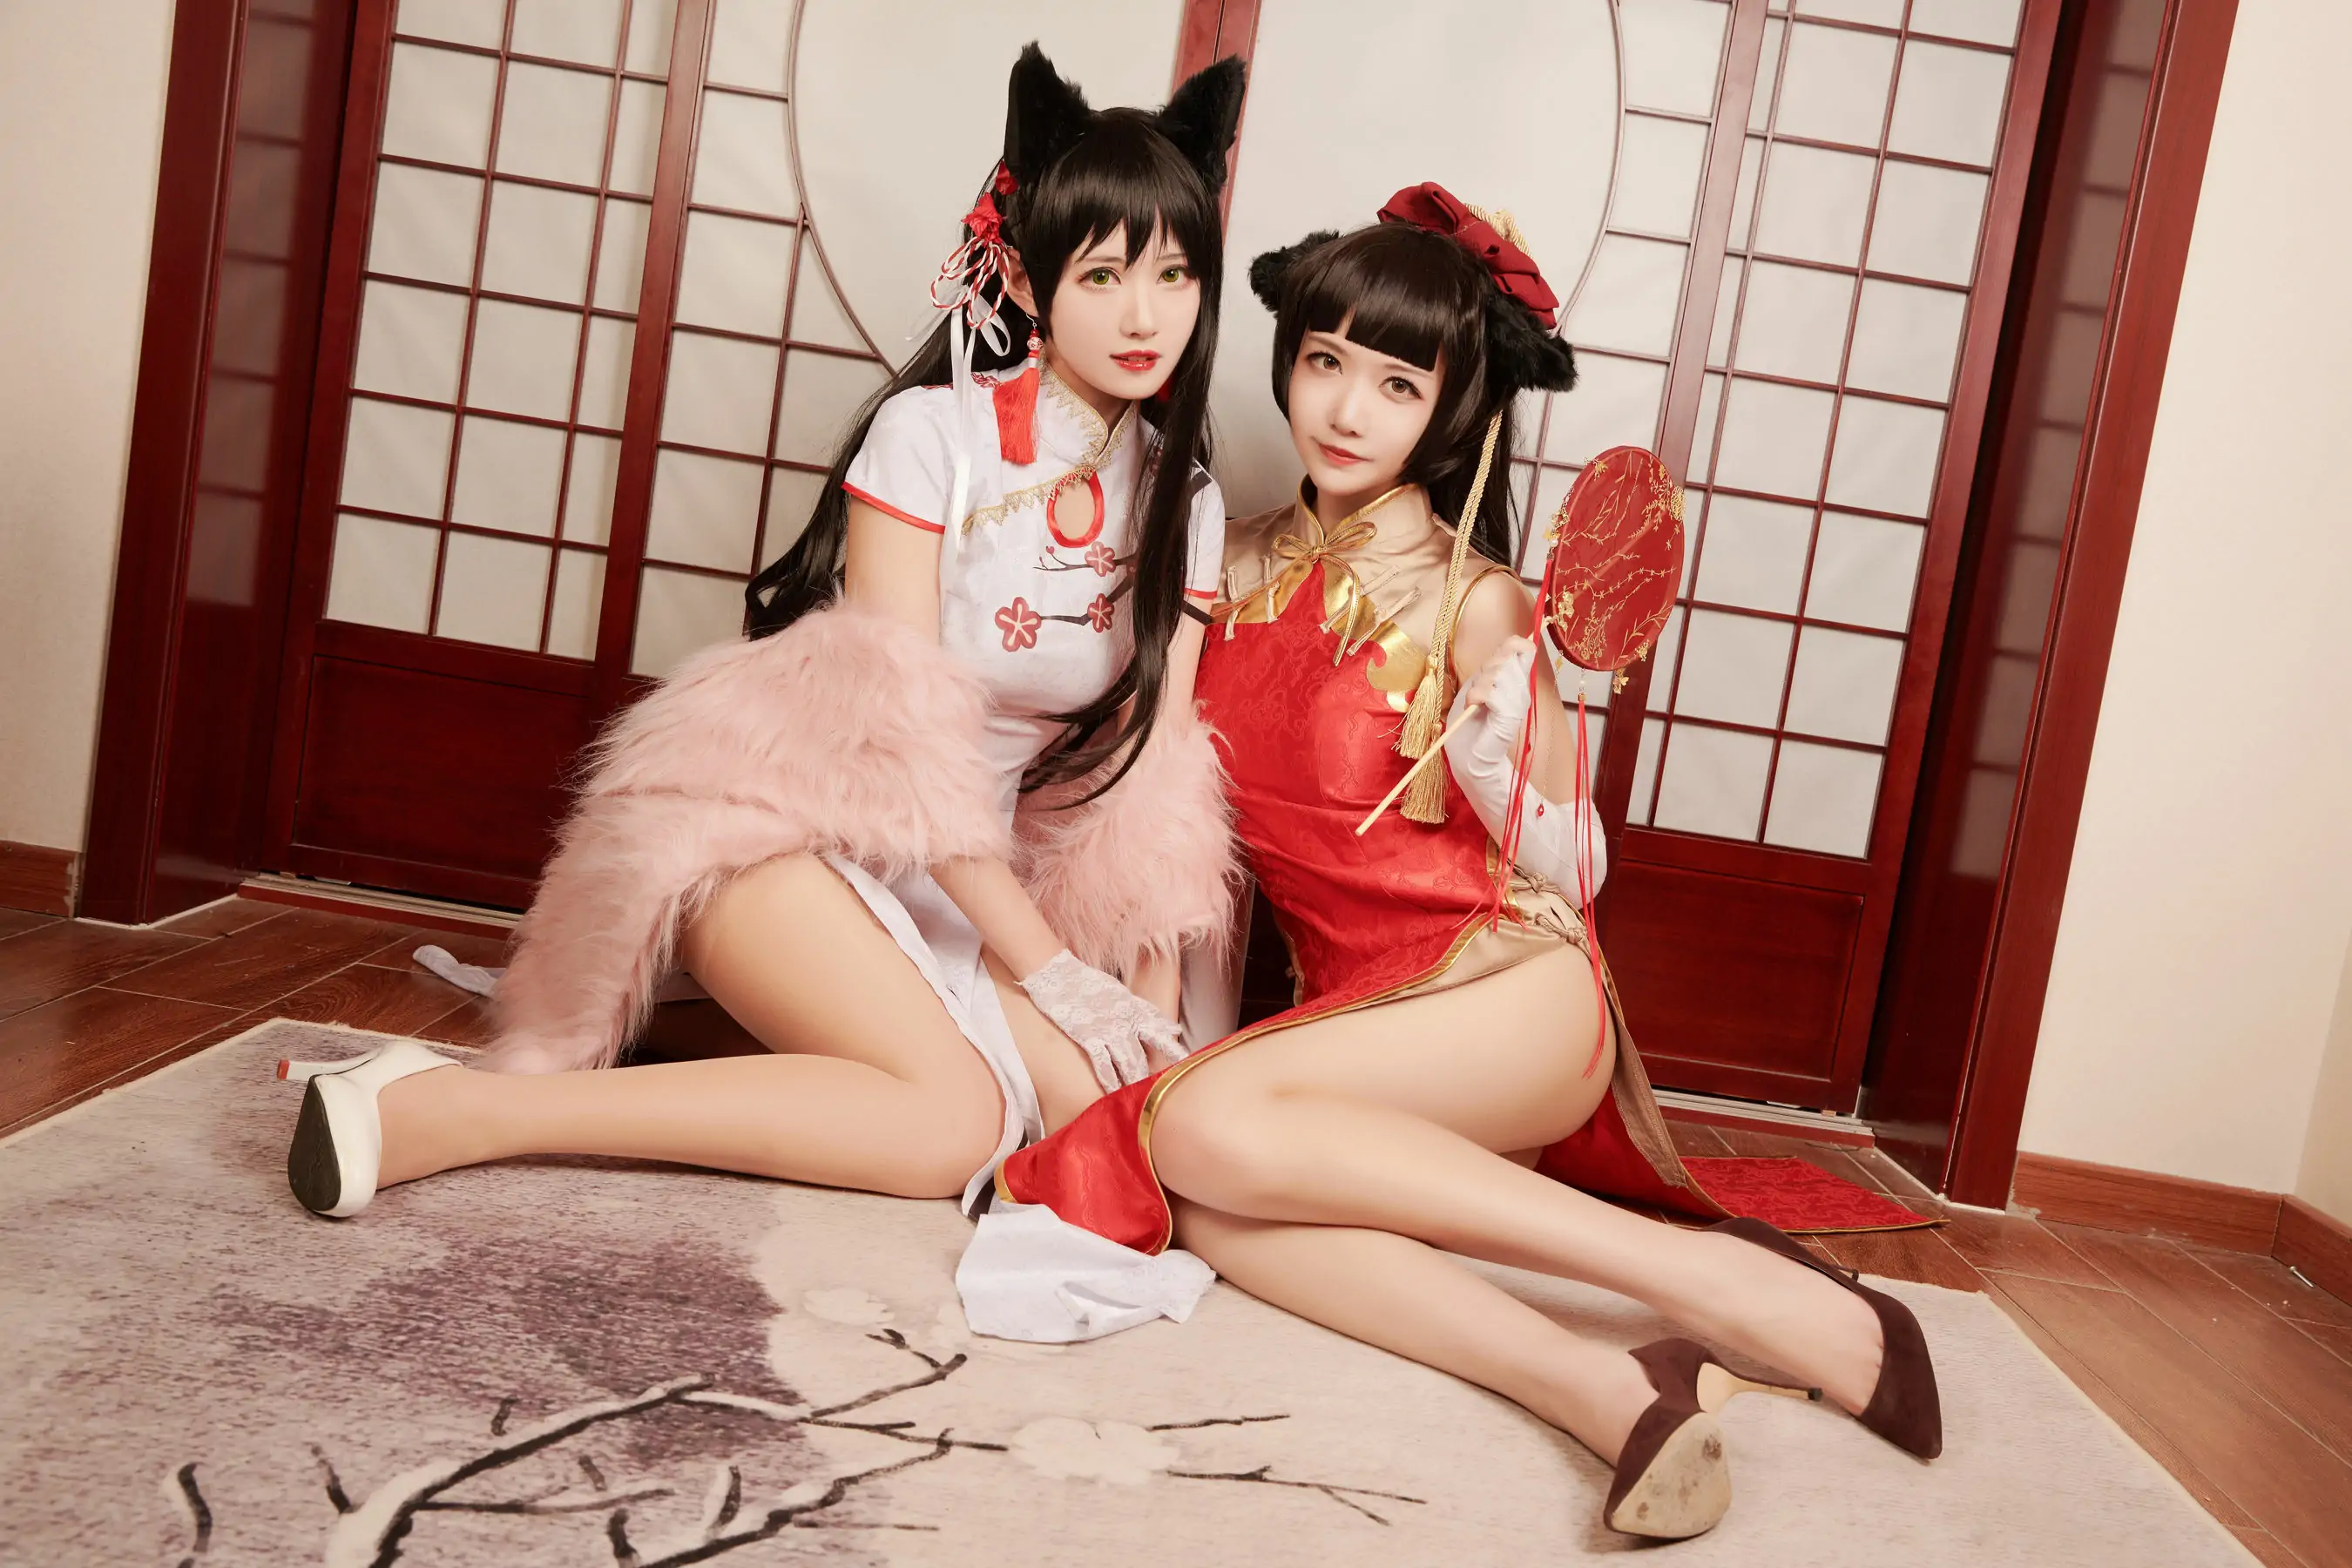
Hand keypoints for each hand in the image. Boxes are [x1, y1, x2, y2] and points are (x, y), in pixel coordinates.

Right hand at [1017, 950, 1185, 1092]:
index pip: (1157, 1029)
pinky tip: (1113, 1090)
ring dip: (1133, 1079)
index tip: (1183, 1058)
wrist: (1057, 974)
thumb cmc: (1086, 982)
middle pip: (1142, 1052)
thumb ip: (1140, 1008)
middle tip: (1158, 1089)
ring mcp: (1107, 1028)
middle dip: (1149, 1072)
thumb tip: (1163, 1024)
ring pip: (1127, 1060)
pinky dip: (1109, 1078)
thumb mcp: (1119, 992)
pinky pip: (1103, 1062)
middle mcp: (1124, 1019)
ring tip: (1138, 1095)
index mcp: (1132, 1007)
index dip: (1170, 1046)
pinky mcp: (1087, 1035)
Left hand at [1457, 636, 1537, 746]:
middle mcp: (1520, 689)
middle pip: (1508, 656)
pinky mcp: (1509, 717)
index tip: (1493, 663)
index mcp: (1514, 680)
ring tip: (1474, 701)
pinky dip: (1477, 697)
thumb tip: (1504, 648)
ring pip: (1500, 673)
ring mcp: (1517, 703)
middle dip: (1486, 668)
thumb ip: (1490, 670)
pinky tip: (1473, 707)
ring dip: (1479, 685)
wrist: (1469, 758)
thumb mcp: (1477, 688)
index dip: (1510, 646)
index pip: (1523, 647)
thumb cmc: (1470, 724)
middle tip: (1477, 690)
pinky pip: (1493, 692)